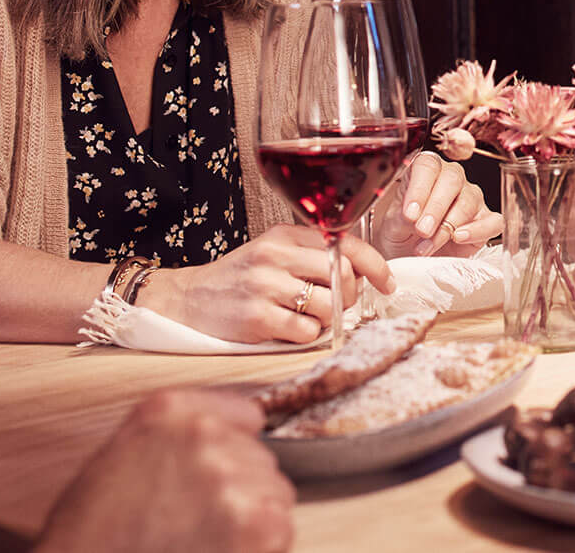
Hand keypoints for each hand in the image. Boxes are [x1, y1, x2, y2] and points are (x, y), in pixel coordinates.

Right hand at [35, 391, 291, 552]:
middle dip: (239, 490)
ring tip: (203, 541)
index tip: (216, 475)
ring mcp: (232, 477)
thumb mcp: (121, 458)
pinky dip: (260, 548)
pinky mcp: (257, 523)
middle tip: (196, 521)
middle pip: (259, 460)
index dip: (233, 451)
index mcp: (168, 411)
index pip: (243, 416)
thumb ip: (177, 438)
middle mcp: (204, 435)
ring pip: (274, 494)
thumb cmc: (93, 534)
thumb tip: (231, 441)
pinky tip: (220, 552)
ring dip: (251, 520)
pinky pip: (281, 529)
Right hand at [139, 225, 395, 343]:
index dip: (375, 266)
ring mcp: (266, 287)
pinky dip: (306, 337)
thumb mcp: (273, 254)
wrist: (188, 300)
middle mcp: (276, 257)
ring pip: (329, 307)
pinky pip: (307, 333)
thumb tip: (362, 273)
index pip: (346, 244)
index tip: (387, 283)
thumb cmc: (239, 279)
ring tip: (304, 317)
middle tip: (334, 305)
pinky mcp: (257, 318)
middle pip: (343, 278)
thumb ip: (311, 255)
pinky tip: (287, 329)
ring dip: (326, 320)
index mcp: (284, 236)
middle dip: (348, 298)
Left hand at [373, 152, 501, 256]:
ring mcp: (472, 198)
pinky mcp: (487, 221)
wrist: (412, 257)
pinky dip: (477, 230)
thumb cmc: (402, 235)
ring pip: (468, 201)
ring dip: (447, 226)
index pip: (428, 166)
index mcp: (426, 170)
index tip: (409, 214)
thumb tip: (414, 215)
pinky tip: (459, 238)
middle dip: (435, 208)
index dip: (419, 188)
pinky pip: (492, 221)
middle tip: (421, 230)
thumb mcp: (393, 225)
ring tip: (427, 246)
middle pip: (452, 180)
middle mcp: (452, 179)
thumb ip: (403, 216)